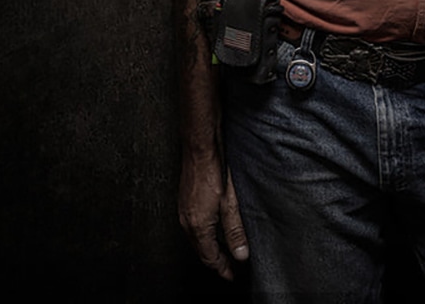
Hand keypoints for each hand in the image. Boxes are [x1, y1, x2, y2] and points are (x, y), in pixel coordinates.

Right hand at [178, 153, 248, 279]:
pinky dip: (202, 235)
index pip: (210, 257)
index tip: (231, 275)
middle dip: (215, 261)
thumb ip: (235, 230)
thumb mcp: (230, 203)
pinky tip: (211, 230)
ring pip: (195, 240)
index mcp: (198, 226)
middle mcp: (187, 222)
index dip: (222, 268)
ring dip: (208, 248)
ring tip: (222, 251)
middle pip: (201, 251)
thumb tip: (241, 255)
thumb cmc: (214, 171)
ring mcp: (183, 211)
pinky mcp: (183, 202)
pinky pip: (192, 227)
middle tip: (227, 267)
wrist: (199, 148)